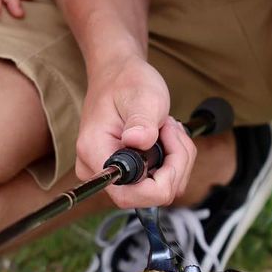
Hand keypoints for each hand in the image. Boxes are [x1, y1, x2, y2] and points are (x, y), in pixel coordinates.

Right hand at [77, 57, 196, 209]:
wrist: (117, 76)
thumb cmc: (127, 82)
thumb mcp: (142, 97)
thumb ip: (142, 122)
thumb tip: (138, 142)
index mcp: (94, 152)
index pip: (129, 195)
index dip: (161, 182)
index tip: (170, 145)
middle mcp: (98, 170)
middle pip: (149, 195)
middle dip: (174, 164)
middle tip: (170, 129)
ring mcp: (112, 175)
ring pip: (160, 189)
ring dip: (176, 159)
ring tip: (167, 128)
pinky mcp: (125, 174)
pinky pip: (160, 182)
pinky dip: (173, 161)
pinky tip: (165, 137)